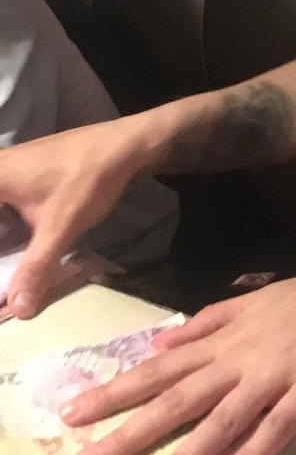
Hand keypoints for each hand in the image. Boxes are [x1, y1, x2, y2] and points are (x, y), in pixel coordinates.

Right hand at [0, 120, 146, 316]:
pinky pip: (8, 196)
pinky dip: (11, 219)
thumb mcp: (59, 227)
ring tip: (12, 255)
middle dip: (5, 243)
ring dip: (8, 234)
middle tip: (9, 262)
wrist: (124, 145)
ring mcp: (10, 165)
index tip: (5, 261)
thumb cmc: (87, 180)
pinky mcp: (25, 169)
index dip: (1, 246)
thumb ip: (36, 268)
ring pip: (2, 204)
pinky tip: (21, 235)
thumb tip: (18, 310)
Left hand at [63, 251, 295, 454]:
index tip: (76, 413)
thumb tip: (163, 340)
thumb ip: (209, 321)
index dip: (117, 391)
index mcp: (226, 338)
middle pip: (177, 401)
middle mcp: (241, 359)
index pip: (161, 368)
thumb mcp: (256, 300)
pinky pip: (274, 432)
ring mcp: (275, 378)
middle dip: (129, 432)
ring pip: (219, 423)